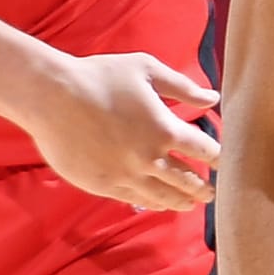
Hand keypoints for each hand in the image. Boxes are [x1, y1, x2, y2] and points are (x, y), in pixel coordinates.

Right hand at [27, 52, 219, 210]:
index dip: (217, 157)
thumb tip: (213, 98)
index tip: (221, 162)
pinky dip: (152, 203)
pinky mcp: (104, 185)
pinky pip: (135, 200)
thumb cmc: (99, 76)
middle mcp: (149, 158)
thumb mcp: (146, 70)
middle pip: (187, 180)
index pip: (203, 150)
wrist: (52, 97)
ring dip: (181, 201)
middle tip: (212, 193)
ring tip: (191, 204)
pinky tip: (158, 203)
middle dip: (203, 188)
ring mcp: (126, 175)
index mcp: (164, 129)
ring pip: (163, 196)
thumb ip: (183, 87)